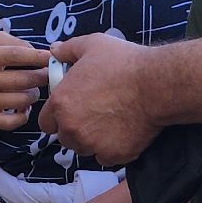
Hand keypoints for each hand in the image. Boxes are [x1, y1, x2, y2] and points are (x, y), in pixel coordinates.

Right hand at [0, 30, 49, 129]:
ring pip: (20, 100)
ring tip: (33, 89)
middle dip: (42, 77)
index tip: (52, 57)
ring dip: (34, 95)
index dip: (38, 57)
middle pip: (22, 80)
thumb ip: (11, 42)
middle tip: (48, 74)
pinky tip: (24, 107)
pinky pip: (12, 122)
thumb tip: (36, 52)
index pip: (15, 55)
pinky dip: (24, 115)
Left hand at [41, 34, 160, 165]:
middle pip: (65, 137)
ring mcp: (92, 144)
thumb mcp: (91, 45)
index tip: (70, 110)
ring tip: (109, 122)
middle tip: (93, 114)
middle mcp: (71, 128)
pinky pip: (106, 157)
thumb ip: (67, 50)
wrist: (156, 85)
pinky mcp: (114, 155)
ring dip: (92, 140)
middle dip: (75, 129)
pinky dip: (111, 149)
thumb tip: (54, 51)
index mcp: (60, 103)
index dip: (57, 116)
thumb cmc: (123, 63)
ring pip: (84, 149)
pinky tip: (122, 132)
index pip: (45, 123)